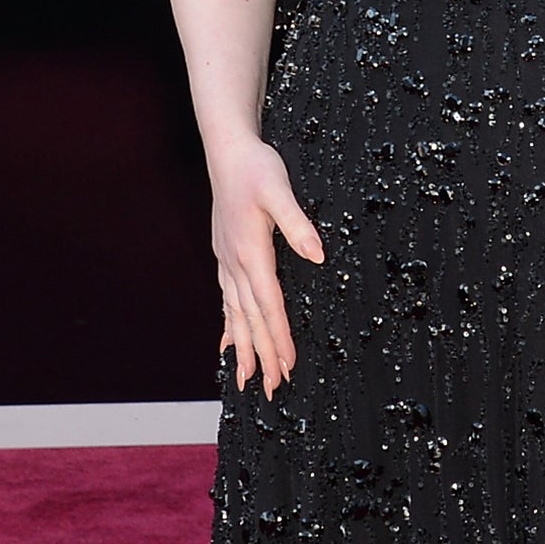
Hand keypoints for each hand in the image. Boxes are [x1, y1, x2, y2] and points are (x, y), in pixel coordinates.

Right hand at [207, 134, 324, 398]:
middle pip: (252, 319)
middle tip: (273, 390)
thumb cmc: (256, 168)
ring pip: (236, 315)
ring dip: (244, 349)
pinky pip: (227, 301)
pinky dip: (229, 326)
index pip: (270, 305)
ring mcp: (227, 262)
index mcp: (252, 252)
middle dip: (263, 356)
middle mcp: (235, 264)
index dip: (279, 337)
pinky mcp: (226, 256)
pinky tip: (227, 345)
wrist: (227, 152)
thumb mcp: (280, 190)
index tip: (288, 366)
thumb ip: (298, 224)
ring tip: (245, 381)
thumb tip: (318, 255)